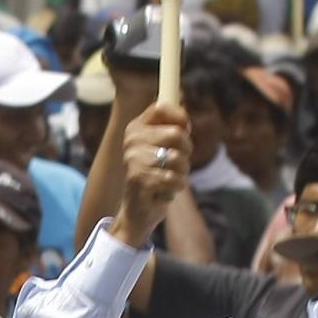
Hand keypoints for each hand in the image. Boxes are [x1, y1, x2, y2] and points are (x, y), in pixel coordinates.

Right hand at [114, 103, 191, 247]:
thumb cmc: (155, 176)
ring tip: (169, 179)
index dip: (180, 117)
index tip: (184, 131)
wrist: (138, 210)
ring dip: (181, 173)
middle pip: (176, 133)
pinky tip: (164, 191)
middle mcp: (132, 140)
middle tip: (178, 163)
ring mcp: (133, 159)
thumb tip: (184, 112)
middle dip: (186, 151)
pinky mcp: (139, 179)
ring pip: (178, 158)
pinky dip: (175, 187)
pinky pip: (173, 178)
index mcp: (136, 128)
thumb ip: (171, 128)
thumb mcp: (161, 148)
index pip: (162, 107)